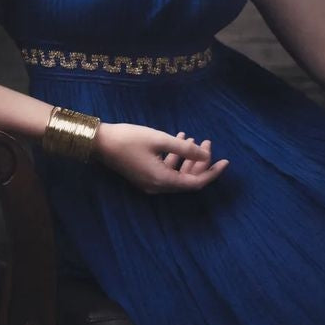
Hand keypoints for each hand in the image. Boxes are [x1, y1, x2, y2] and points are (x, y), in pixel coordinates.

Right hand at [93, 123, 228, 192]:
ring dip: (187, 158)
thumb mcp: (160, 140)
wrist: (99, 142)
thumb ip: (185, 149)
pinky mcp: (144, 175)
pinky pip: (166, 170)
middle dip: (200, 161)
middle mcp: (157, 186)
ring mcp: (149, 182)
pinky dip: (175, 157)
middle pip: (187, 179)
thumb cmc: (129, 139)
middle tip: (207, 142)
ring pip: (177, 174)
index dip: (212, 173)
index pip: (195, 183)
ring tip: (193, 138)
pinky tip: (179, 139)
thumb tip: (206, 156)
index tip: (225, 161)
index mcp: (162, 180)